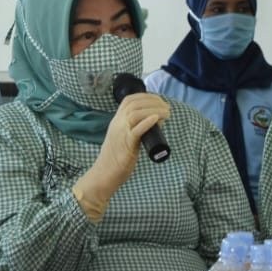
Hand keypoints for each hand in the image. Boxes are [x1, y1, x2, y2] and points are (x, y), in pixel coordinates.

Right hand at [71, 92, 169, 220]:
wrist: (104, 174)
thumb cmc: (117, 158)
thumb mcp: (125, 137)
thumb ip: (137, 128)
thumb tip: (157, 120)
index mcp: (116, 121)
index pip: (129, 100)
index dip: (146, 97)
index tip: (159, 100)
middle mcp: (117, 123)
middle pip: (135, 104)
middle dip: (154, 102)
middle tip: (167, 107)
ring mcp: (120, 133)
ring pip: (136, 114)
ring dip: (154, 110)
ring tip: (167, 113)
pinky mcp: (125, 145)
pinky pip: (136, 130)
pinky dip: (147, 123)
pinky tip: (157, 119)